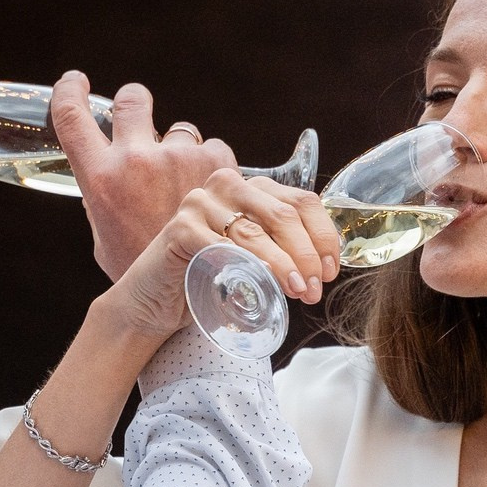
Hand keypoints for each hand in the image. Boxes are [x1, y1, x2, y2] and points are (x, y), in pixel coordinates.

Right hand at [54, 72, 239, 279]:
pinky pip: (214, 149)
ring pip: (180, 130)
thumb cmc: (142, 267)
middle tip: (140, 120)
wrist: (192, 291)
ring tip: (186, 189)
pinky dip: (212, 167)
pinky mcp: (215, 162)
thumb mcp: (105, 234)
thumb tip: (108, 174)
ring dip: (181, 150)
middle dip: (134, 103)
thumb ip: (104, 197)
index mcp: (100, 177)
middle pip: (131, 100)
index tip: (75, 82)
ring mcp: (177, 158)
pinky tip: (212, 196)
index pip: (71, 116)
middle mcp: (134, 160)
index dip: (69, 90)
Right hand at [96, 169, 342, 344]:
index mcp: (252, 188)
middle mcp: (227, 185)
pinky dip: (244, 265)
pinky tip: (259, 284)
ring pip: (255, 232)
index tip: (330, 271)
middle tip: (314, 289)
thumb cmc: (210, 280)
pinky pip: (220, 246)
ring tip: (298, 291)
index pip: (302, 201)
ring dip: (283, 265)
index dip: (323, 237)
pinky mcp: (179, 228)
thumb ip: (282, 249)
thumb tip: (324, 268)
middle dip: (306, 255)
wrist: (157, 300)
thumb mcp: (255, 258)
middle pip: (283, 215)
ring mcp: (200, 203)